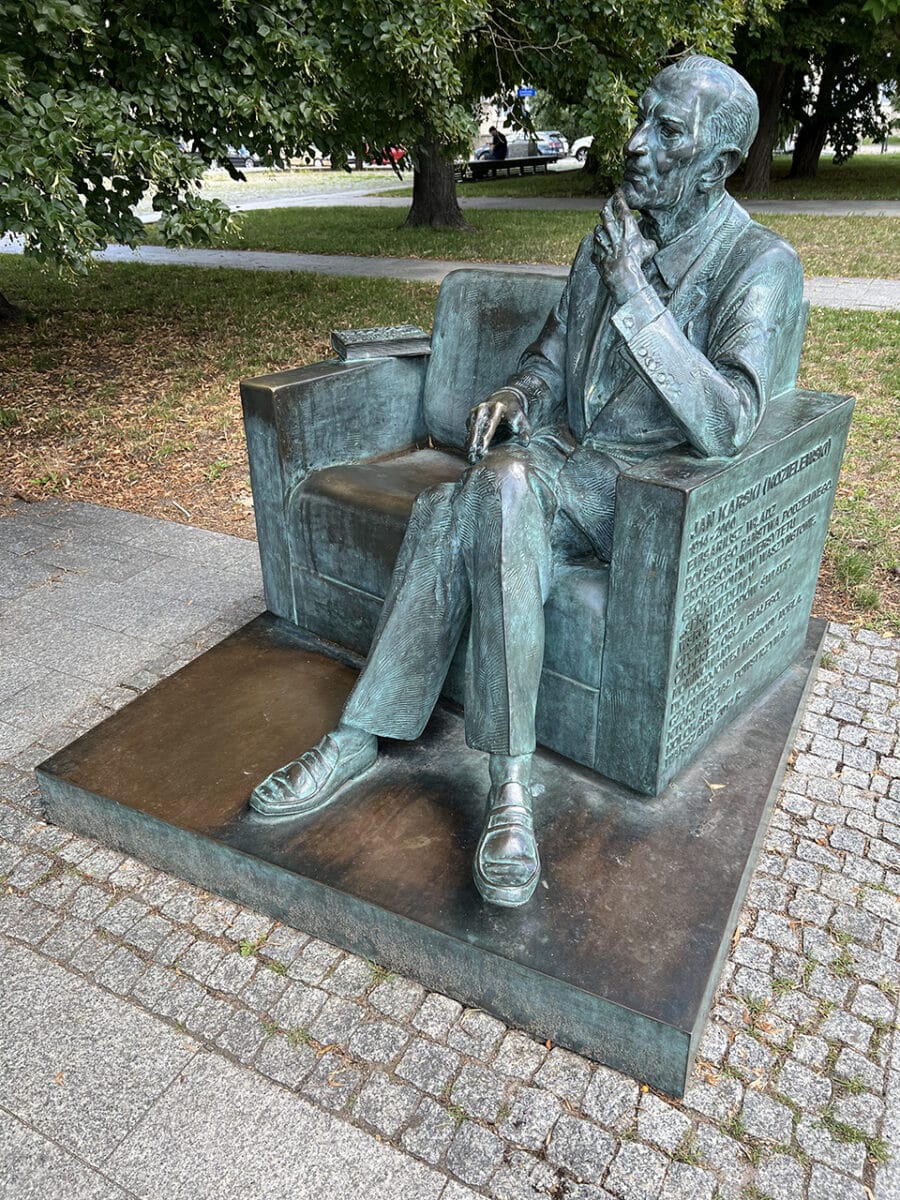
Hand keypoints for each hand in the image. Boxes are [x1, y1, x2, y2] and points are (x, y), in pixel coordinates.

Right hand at [464, 389, 530, 463]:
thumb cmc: (514, 413)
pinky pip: (469, 431)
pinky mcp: (471, 417)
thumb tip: (525, 442)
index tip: (482, 450)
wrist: (505, 400)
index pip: (491, 424)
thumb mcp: (522, 420)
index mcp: (498, 407)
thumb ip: (524, 431)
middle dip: (474, 443)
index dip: (485, 437)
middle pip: (477, 428)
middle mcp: (484, 408)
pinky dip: (469, 442)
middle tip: (473, 458)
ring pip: (471, 430)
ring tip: (470, 459)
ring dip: (469, 444)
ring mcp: (476, 412)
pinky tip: (470, 453)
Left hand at [591, 190, 656, 305]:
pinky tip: (598, 249)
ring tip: (600, 228)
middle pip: (606, 215)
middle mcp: (613, 231)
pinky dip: (597, 249)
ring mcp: (603, 243)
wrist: (623, 273)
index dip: (619, 198)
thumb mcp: (649, 248)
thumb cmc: (638, 260)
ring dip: (599, 229)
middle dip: (606, 208)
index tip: (618, 192)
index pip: (621, 206)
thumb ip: (648, 243)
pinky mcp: (598, 255)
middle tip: (606, 205)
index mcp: (626, 226)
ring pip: (597, 231)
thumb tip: (650, 244)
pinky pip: (595, 250)